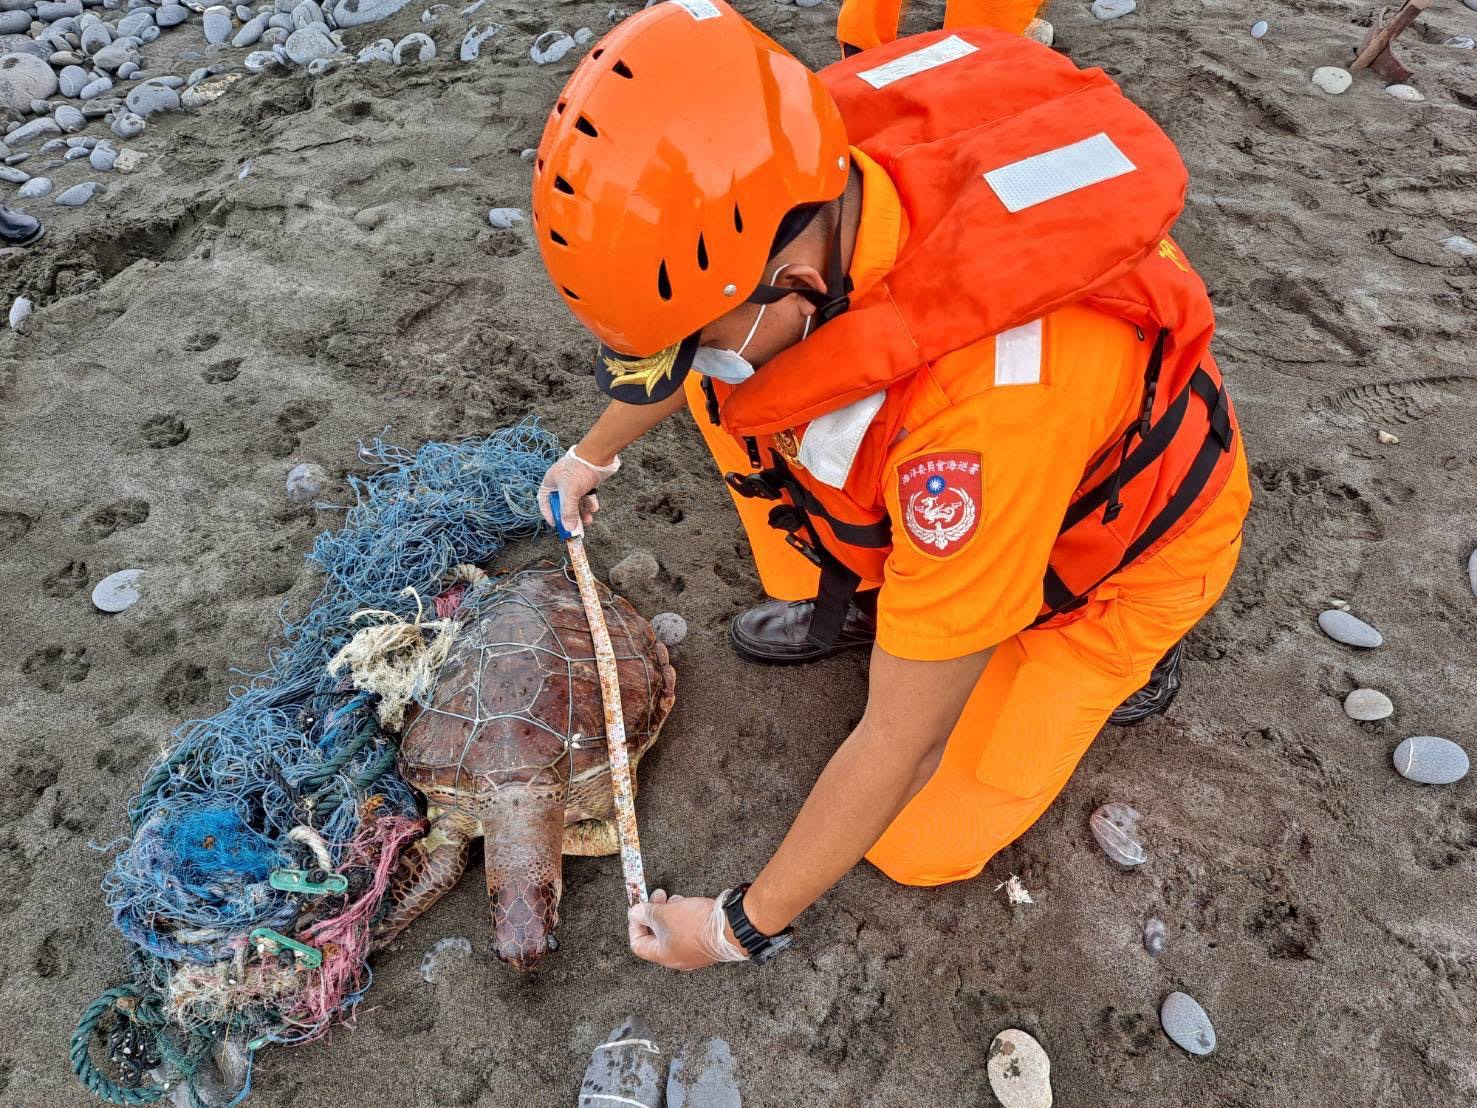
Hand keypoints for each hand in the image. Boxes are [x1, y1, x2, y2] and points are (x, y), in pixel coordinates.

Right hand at [537, 445, 619, 536]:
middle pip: (562, 504)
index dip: (549, 514)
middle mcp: (560, 483)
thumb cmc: (578, 470)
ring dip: (582, 512)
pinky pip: (586, 496)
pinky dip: (589, 503)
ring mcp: (574, 482)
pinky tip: (594, 508)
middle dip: (570, 516)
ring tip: (588, 521)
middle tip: (575, 528)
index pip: (545, 502)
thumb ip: (569, 512)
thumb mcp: (570, 493)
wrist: (598, 455)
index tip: (556, 525)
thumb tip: (569, 528)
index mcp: (550, 483)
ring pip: (576, 501)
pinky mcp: (586, 482)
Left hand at [627, 890, 747, 970]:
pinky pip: (687, 932)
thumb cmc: (698, 925)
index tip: (638, 911)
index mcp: (664, 956)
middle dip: (654, 914)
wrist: (731, 927)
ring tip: (674, 899)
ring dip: (669, 914)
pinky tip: (686, 905)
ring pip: (672, 932)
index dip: (635, 925)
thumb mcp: (665, 914)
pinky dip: (682, 918)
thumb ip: (646, 913)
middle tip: (657, 898)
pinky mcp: (705, 945)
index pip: (638, 945)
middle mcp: (678, 959)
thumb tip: (635, 913)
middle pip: (656, 937)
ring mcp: (693, 953)